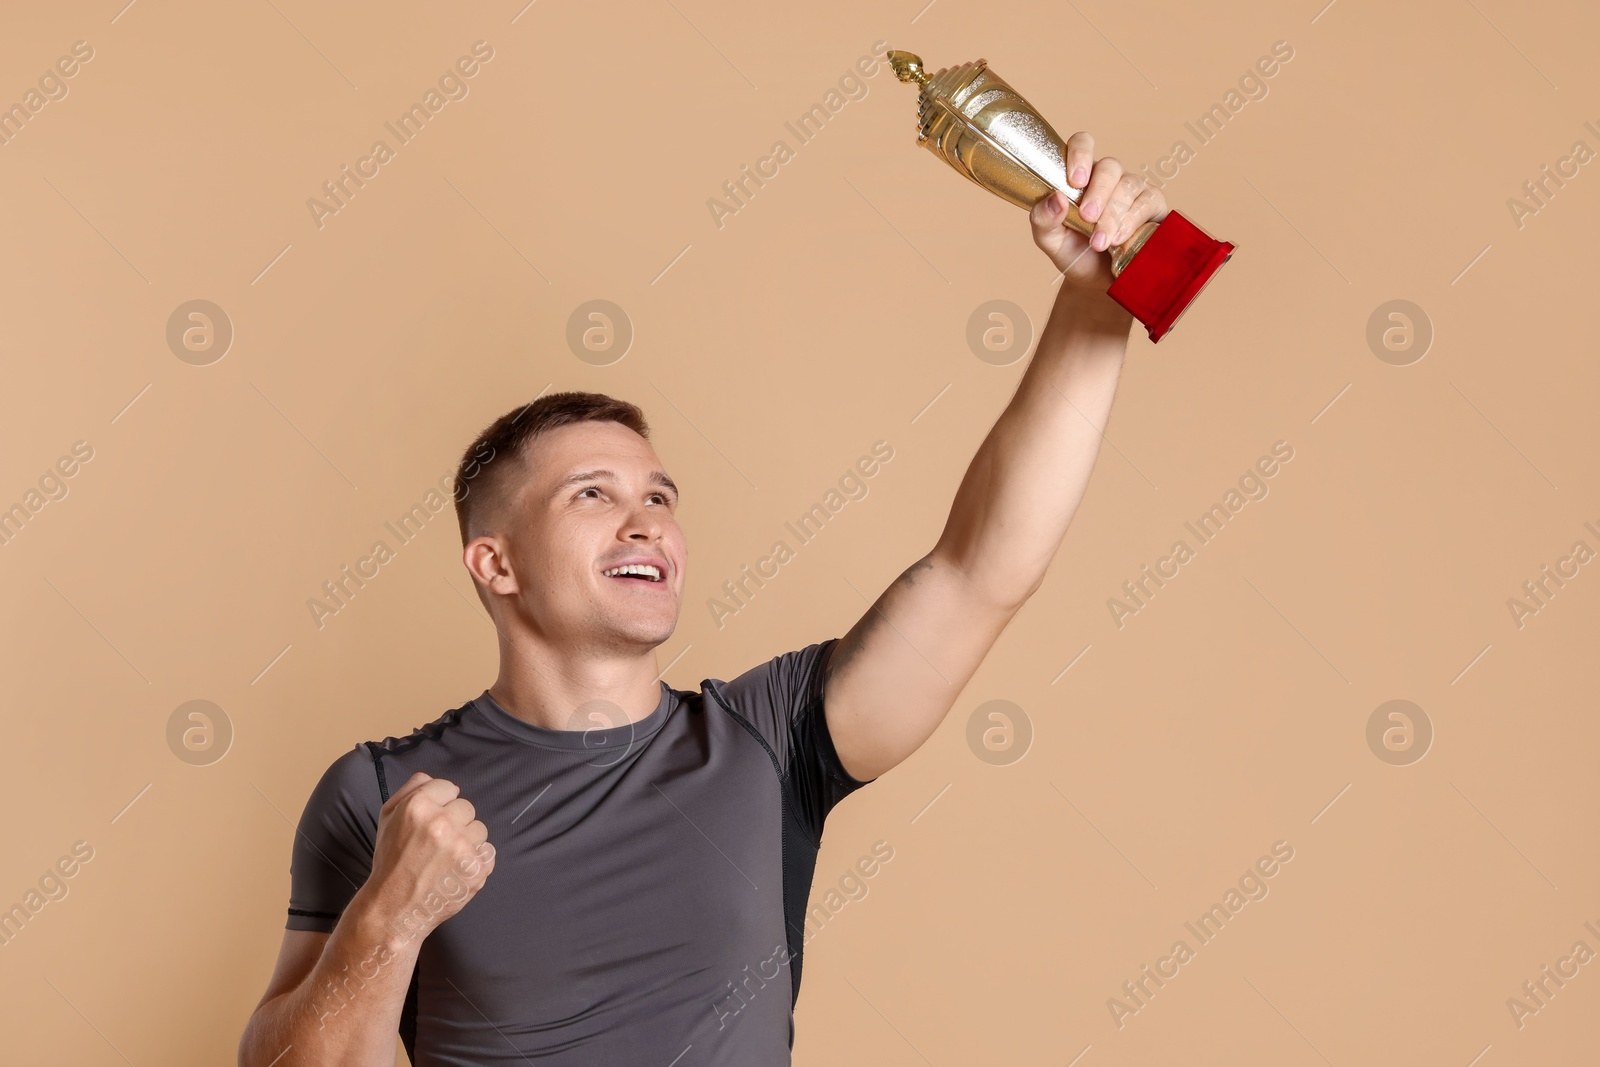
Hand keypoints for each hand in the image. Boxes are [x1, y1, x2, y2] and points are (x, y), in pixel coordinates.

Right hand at [362, 771, 494, 939]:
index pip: (448, 788)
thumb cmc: (391, 861)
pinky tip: (455, 871)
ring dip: (467, 841)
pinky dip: (476, 861)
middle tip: (437, 843)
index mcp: (418, 806)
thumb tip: (440, 781)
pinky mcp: (476, 869)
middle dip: (455, 822)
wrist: (395, 907)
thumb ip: (411, 789)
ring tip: (445, 858)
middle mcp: (442, 823)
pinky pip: (488, 852)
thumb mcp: (388, 818)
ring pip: (479, 829)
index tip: (432, 820)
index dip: (440, 804)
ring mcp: (461, 848)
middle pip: (466, 807)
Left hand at [1029, 132, 1166, 291]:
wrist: (1098, 283)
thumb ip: (1043, 219)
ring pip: (1129, 186)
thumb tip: (1055, 198)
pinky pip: (1148, 202)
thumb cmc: (1074, 254)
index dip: (1080, 155)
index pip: (1082, 144)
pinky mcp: (1153, 205)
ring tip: (1101, 242)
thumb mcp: (1049, 240)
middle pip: (1109, 167)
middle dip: (1099, 192)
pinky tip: (1120, 239)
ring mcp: (1133, 189)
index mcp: (1080, 175)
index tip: (1075, 181)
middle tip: (1087, 217)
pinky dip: (1133, 220)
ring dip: (1113, 214)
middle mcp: (1108, 177)